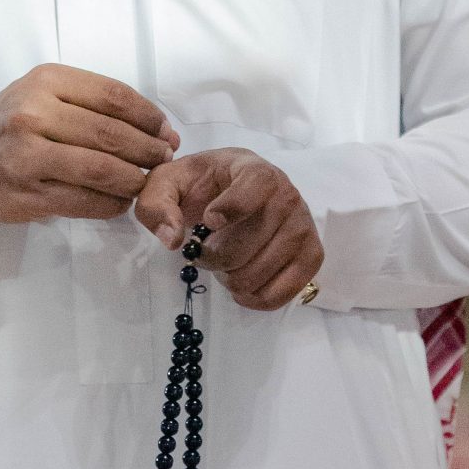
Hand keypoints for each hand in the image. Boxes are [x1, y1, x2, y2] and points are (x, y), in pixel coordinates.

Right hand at [0, 64, 180, 224]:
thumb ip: (93, 104)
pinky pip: (84, 202)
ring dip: (134, 179)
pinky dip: (112, 204)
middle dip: (148, 150)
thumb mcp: (41, 93)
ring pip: (101, 170)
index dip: (150, 116)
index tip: (166, 131)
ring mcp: (27, 157)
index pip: (114, 96)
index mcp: (45, 82)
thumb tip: (158, 128)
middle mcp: (34, 115)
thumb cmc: (9, 124)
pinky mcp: (26, 195)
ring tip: (146, 181)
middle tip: (164, 159)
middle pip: (111, 135)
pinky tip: (120, 201)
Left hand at [133, 148, 323, 310]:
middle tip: (205, 250)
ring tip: (226, 261)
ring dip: (231, 278)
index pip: (255, 187)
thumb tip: (173, 240)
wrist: (233, 191)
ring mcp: (304, 227)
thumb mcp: (168, 183)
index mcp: (256, 170)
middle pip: (245, 245)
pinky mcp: (311, 256)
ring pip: (258, 273)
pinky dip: (254, 298)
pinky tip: (242, 285)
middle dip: (213, 257)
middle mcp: (288, 195)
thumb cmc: (201, 185)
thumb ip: (157, 204)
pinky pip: (282, 293)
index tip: (209, 221)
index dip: (231, 207)